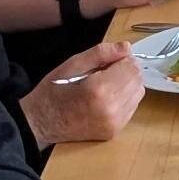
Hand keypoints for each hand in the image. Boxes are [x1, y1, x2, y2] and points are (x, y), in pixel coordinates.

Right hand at [20, 41, 143, 148]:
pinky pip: (131, 108)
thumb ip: (101, 53)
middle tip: (106, 71)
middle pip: (137, 80)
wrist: (40, 123)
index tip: (109, 60)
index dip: (122, 59)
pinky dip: (124, 99)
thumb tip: (126, 47)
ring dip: (127, 85)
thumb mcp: (72, 64)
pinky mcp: (114, 132)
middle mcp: (111, 109)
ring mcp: (114, 123)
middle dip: (126, 71)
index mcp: (99, 90)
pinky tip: (106, 98)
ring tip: (106, 84)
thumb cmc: (53, 91)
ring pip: (138, 94)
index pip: (131, 67)